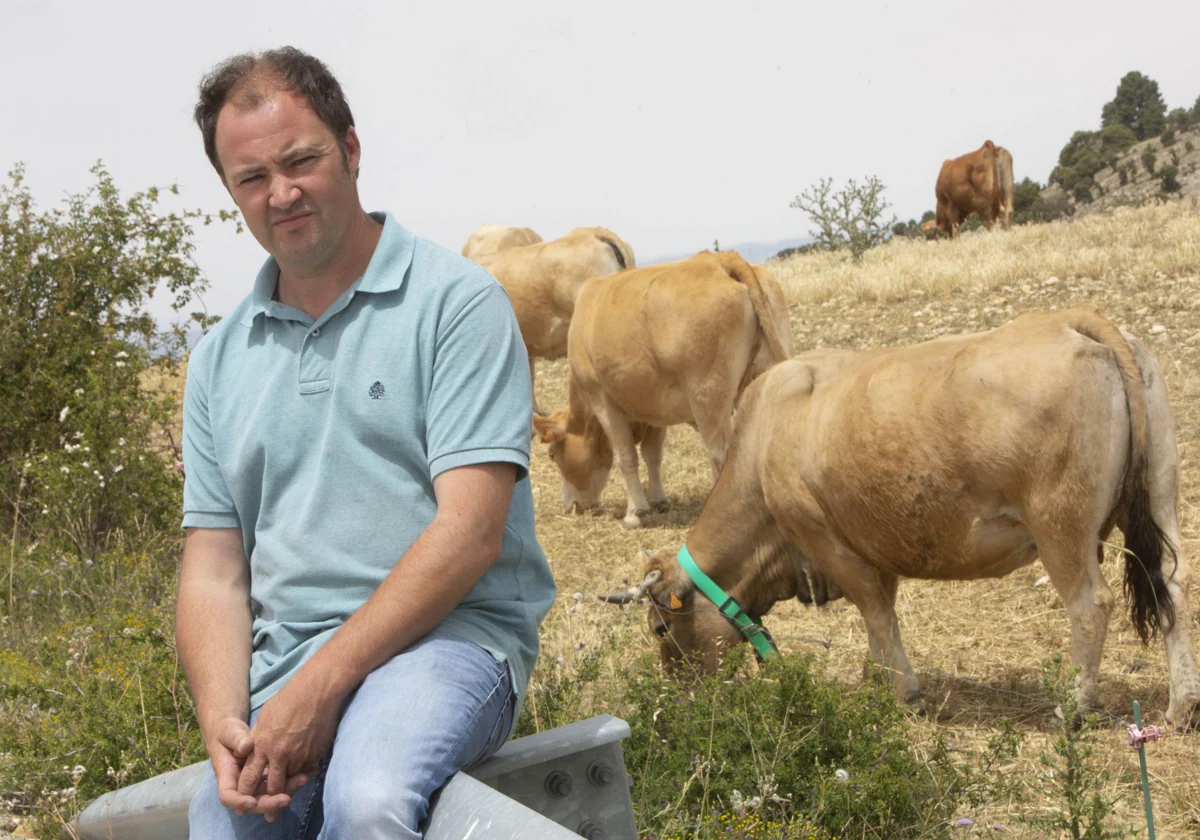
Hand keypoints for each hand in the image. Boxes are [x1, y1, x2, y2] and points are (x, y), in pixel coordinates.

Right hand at [208, 716, 313, 819]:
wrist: (234, 732)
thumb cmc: (227, 731)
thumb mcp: (228, 732)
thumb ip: (236, 739)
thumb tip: (246, 746)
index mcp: (227, 777)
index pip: (229, 797)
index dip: (240, 801)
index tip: (252, 801)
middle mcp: (242, 785)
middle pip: (255, 801)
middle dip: (271, 801)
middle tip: (287, 797)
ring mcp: (257, 782)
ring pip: (272, 793)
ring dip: (289, 788)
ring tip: (306, 776)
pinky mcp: (269, 776)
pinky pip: (282, 781)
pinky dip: (295, 777)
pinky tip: (312, 770)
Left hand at [237, 670, 341, 820]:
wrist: (316, 692)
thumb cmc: (288, 700)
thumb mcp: (265, 718)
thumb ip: (258, 739)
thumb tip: (252, 752)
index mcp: (262, 745)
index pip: (250, 778)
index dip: (246, 792)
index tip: (245, 801)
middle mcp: (279, 754)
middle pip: (271, 787)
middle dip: (268, 801)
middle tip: (268, 815)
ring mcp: (299, 756)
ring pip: (290, 782)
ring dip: (288, 789)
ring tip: (285, 801)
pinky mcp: (314, 755)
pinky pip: (306, 771)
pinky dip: (304, 775)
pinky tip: (304, 777)